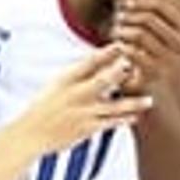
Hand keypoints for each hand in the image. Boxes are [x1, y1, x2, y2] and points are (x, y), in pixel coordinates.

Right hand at [14, 45, 153, 154]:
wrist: (30, 134)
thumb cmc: (44, 107)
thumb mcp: (57, 84)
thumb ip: (79, 73)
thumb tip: (101, 58)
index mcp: (66, 79)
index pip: (89, 62)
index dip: (107, 52)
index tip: (122, 45)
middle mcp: (75, 95)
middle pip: (103, 81)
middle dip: (122, 73)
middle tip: (139, 66)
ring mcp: (82, 113)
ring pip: (113, 106)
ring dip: (133, 103)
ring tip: (149, 100)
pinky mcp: (86, 129)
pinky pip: (110, 123)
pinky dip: (124, 119)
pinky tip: (136, 116)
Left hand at [112, 0, 179, 93]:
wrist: (170, 114)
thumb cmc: (165, 73)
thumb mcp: (166, 44)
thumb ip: (159, 13)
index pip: (161, 8)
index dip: (141, 2)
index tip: (126, 6)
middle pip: (148, 19)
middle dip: (128, 17)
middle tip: (116, 20)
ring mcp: (168, 64)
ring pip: (140, 34)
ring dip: (122, 31)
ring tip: (114, 33)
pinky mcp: (154, 79)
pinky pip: (134, 55)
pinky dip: (121, 48)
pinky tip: (115, 49)